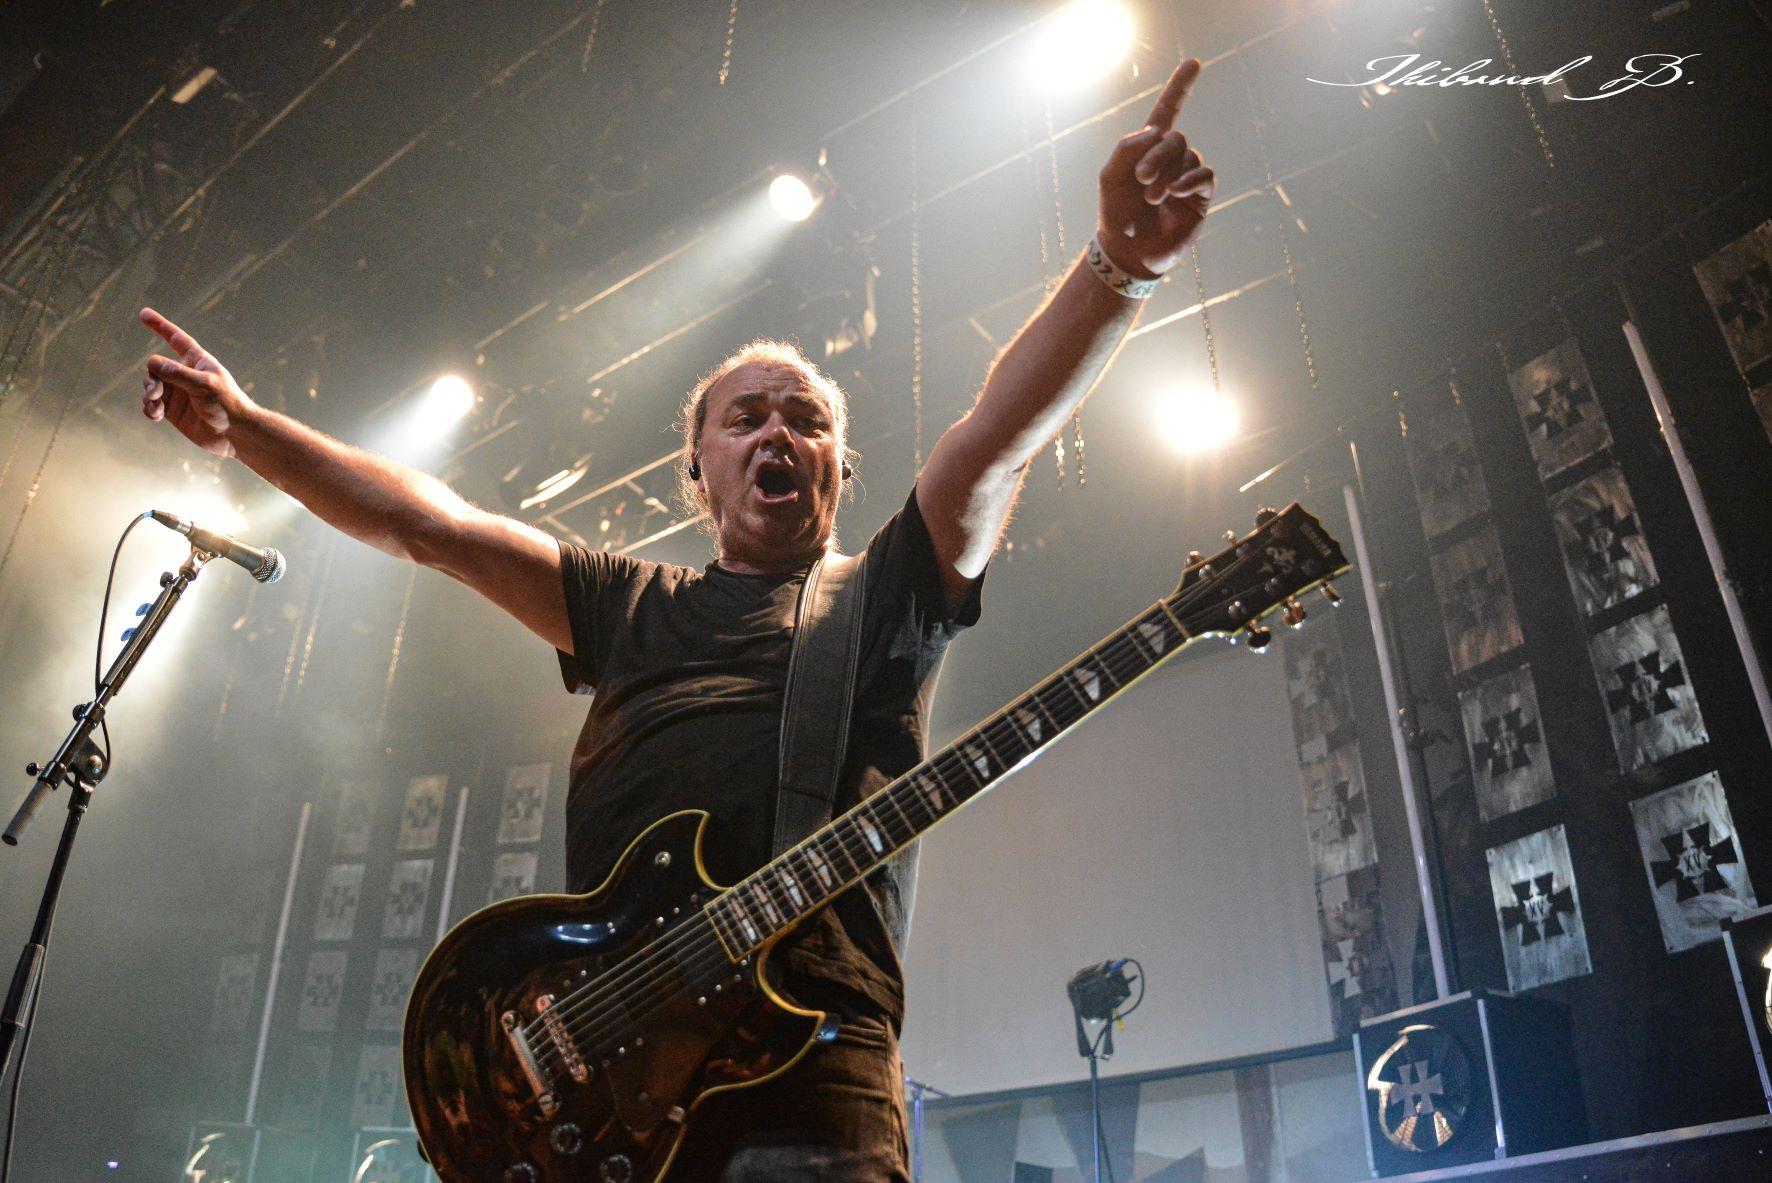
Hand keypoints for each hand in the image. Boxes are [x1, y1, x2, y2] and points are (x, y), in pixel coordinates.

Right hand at [138, 307, 255, 458]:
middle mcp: (184, 374)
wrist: (235, 434)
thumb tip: (151, 362)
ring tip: (155, 405)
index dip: (160, 326)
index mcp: (196, 361)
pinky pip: (151, 405)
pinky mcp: (172, 411)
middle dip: (151, 378)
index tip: (143, 313)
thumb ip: (177, 373)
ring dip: (148, 394)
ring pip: (150, 386)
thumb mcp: (204, 384)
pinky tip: (155, 415)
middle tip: (156, 391)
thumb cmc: (227, 404)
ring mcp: (177, 393)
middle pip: (155, 367)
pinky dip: (149, 408)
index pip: (176, 338)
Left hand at [1096, 59, 1212, 280]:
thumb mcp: (1109, 176)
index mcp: (1148, 150)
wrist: (1127, 252)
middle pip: (1175, 138)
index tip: (1194, 63)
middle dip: (1156, 154)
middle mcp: (1171, 159)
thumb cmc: (1116, 214)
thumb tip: (1158, 131)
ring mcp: (1187, 177)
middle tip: (1140, 178)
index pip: (1168, 112)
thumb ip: (1127, 148)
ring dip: (1165, 174)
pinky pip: (1204, 175)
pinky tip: (1173, 192)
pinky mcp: (1200, 197)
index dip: (1180, 88)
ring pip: (1187, 156)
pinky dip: (1189, 179)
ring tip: (1151, 197)